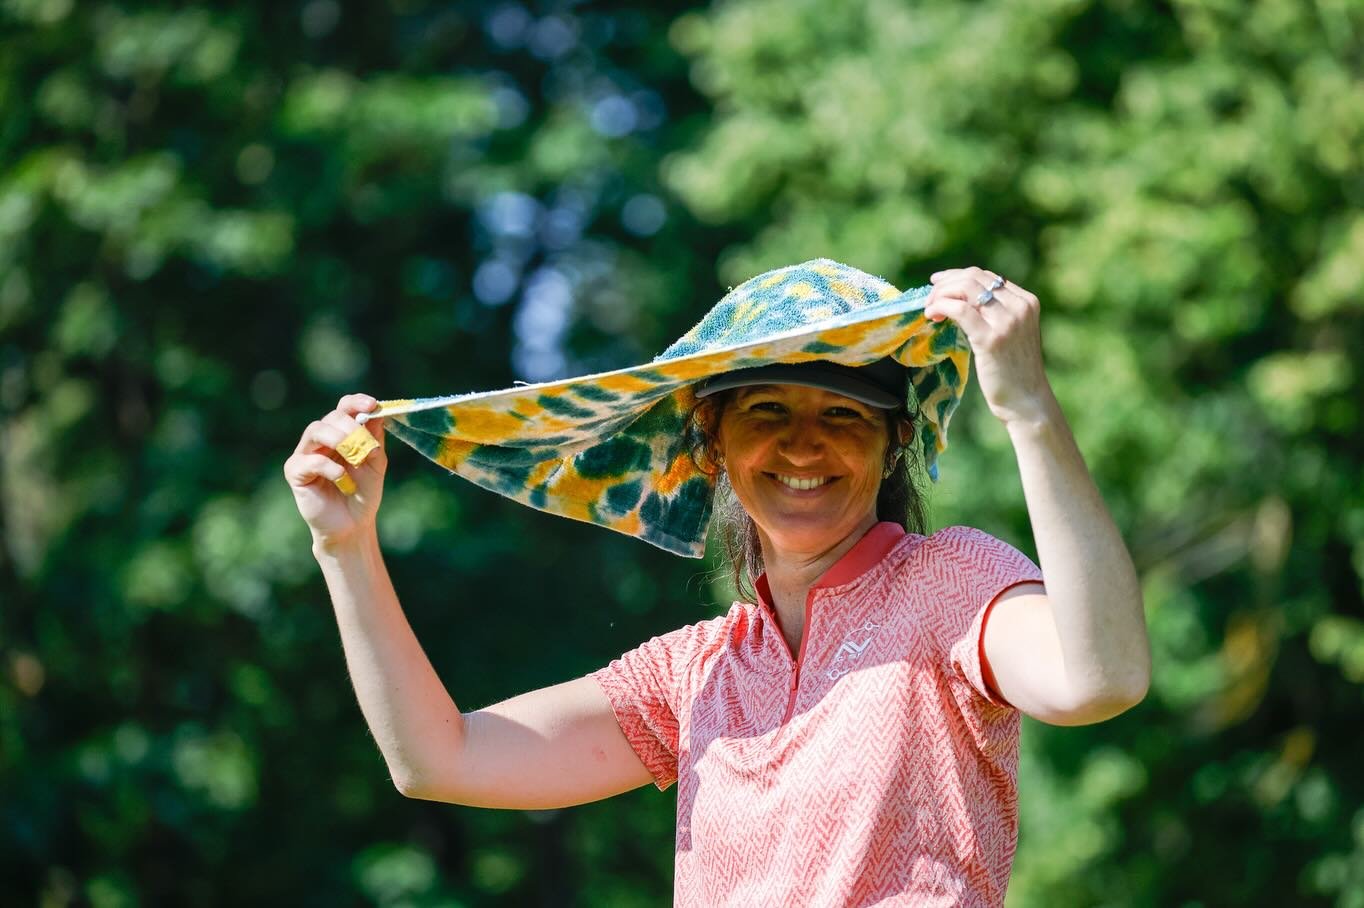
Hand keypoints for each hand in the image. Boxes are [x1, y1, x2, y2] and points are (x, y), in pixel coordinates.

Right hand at [283, 393, 387, 548]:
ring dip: (339, 439)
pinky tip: (344, 481)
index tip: (372, 405)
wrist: (352, 525)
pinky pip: (310, 460)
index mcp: (340, 433)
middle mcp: (320, 439)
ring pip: (316, 430)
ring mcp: (305, 454)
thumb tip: (377, 413)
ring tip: (355, 457)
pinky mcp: (295, 472)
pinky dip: (330, 467)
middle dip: (351, 426)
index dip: (356, 402)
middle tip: (364, 443)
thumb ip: (375, 440)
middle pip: (331, 417)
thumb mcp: (376, 464)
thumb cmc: (363, 493)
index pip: (344, 407)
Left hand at [923, 266, 1057, 427]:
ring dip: (941, 294)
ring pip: (966, 288)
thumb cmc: (1013, 371)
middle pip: (973, 278)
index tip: (938, 285)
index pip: (985, 276)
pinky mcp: (991, 338)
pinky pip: (960, 310)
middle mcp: (1020, 306)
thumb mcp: (1011, 333)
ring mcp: (1008, 321)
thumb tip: (959, 299)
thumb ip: (995, 314)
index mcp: (1026, 302)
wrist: (1026, 401)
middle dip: (945, 284)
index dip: (957, 277)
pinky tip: (932, 316)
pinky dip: (941, 307)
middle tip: (930, 299)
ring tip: (930, 309)